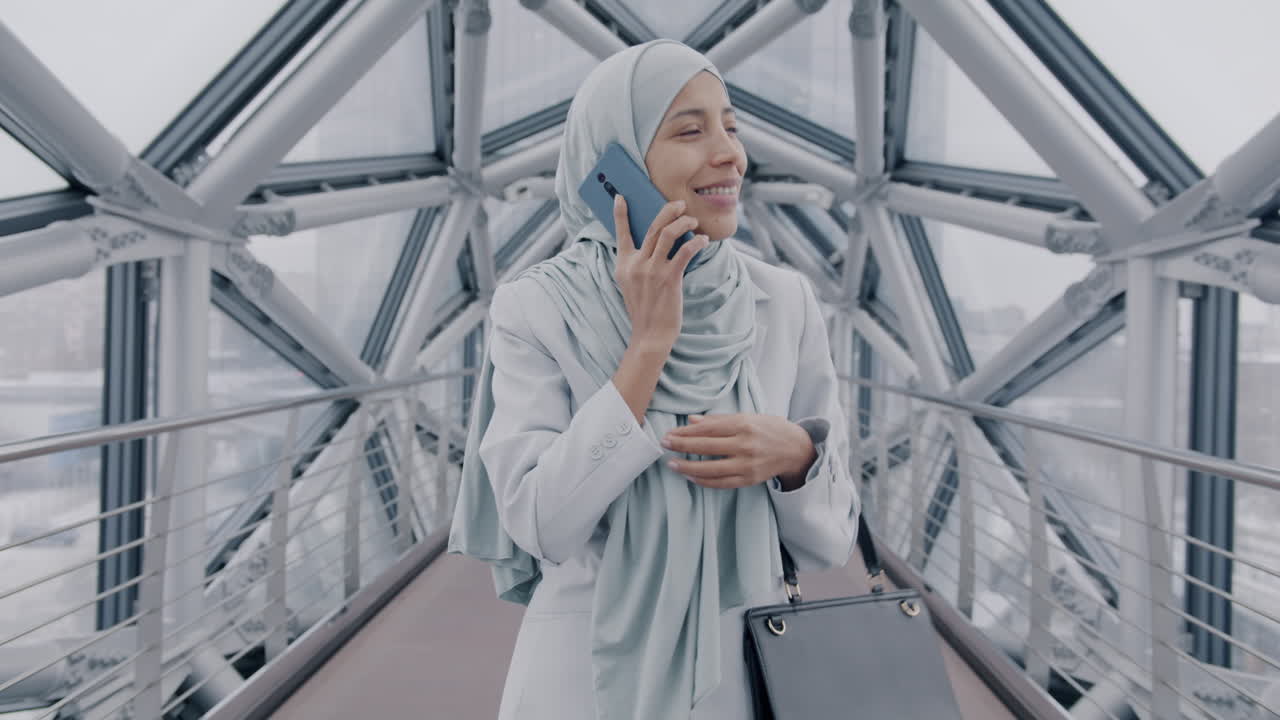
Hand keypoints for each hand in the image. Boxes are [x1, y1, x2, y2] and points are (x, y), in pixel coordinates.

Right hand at [613, 195, 709, 351]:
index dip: (620, 214)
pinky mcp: (669, 278)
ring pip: (668, 234)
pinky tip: (703, 241)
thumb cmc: (645, 309)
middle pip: (653, 227)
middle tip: (679, 204)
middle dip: (668, 211)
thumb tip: (656, 242)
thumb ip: (638, 263)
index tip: (620, 197)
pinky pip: (684, 252)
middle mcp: (636, 264)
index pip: (621, 234)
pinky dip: (696, 242)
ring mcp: (652, 270)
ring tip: (692, 221)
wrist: (650, 333)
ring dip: (683, 223)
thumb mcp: (632, 284)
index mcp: (624, 264)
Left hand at [661, 413, 815, 490]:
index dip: (686, 432)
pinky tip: (691, 477)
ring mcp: (747, 464)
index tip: (670, 433)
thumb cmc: (769, 429)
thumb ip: (718, 420)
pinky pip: (722, 483)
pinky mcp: (749, 479)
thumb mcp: (747, 417)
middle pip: (706, 447)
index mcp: (744, 425)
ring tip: (672, 465)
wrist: (795, 449)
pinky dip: (705, 481)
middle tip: (664, 444)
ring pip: (712, 469)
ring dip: (688, 468)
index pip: (708, 429)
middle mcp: (745, 445)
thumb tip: (692, 421)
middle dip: (682, 446)